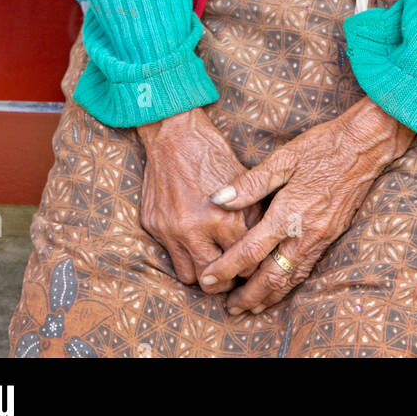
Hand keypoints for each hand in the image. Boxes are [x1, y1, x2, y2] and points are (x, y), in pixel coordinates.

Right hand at [138, 107, 261, 290]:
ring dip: (202, 271)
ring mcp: (172, 231)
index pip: (244, 264)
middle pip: (215, 281)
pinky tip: (192, 243)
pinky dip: (182, 254)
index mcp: (225, 220)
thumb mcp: (243, 181)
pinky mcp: (154, 227)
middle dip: (226, 279)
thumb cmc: (213, 153)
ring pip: (190, 276)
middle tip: (232, 271)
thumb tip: (262, 240)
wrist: (174, 134)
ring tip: (212, 260)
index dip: (250, 265)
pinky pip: (170, 256)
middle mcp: (196, 231)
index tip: (251, 263)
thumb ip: (252, 214)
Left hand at [198, 98, 413, 314]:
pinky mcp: (332, 236)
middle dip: (249, 296)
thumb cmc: (322, 146)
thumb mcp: (283, 157)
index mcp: (288, 213)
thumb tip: (217, 199)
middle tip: (229, 308)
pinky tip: (282, 287)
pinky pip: (307, 270)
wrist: (365, 146)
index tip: (208, 279)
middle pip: (272, 276)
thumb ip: (250, 183)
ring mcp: (321, 238)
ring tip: (252, 307)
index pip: (251, 251)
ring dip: (270, 296)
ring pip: (291, 279)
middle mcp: (305, 233)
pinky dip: (290, 285)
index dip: (227, 268)